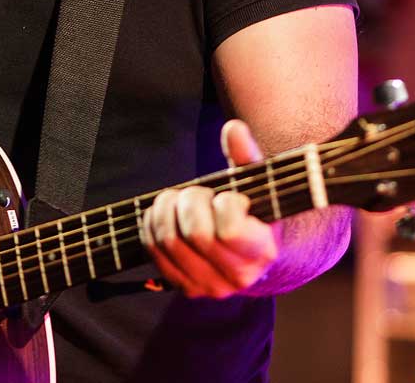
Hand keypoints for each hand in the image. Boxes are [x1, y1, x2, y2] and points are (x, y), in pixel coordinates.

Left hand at [140, 119, 279, 297]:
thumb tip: (233, 128)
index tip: (228, 196)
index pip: (230, 230)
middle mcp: (237, 277)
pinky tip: (166, 214)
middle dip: (190, 201)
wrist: (256, 257)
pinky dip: (152, 224)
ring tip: (179, 199)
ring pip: (169, 240)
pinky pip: (152, 251)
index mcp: (262, 251)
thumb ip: (246, 156)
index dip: (223, 204)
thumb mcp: (258, 183)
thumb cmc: (256, 212)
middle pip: (194, 233)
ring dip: (166, 209)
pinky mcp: (184, 286)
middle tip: (197, 192)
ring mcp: (209, 286)